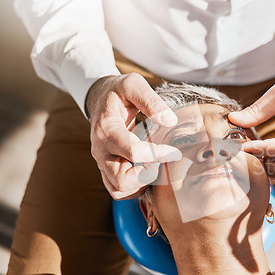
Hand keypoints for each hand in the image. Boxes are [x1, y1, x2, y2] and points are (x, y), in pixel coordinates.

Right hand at [87, 73, 181, 199]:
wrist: (100, 99)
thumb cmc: (119, 92)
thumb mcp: (133, 84)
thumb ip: (151, 100)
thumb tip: (170, 121)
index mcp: (106, 130)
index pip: (132, 151)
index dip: (157, 154)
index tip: (174, 150)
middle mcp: (100, 151)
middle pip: (121, 179)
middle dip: (148, 175)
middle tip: (163, 162)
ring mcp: (102, 163)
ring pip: (118, 190)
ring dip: (141, 184)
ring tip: (156, 167)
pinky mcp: (106, 170)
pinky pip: (118, 191)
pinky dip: (135, 188)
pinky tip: (148, 172)